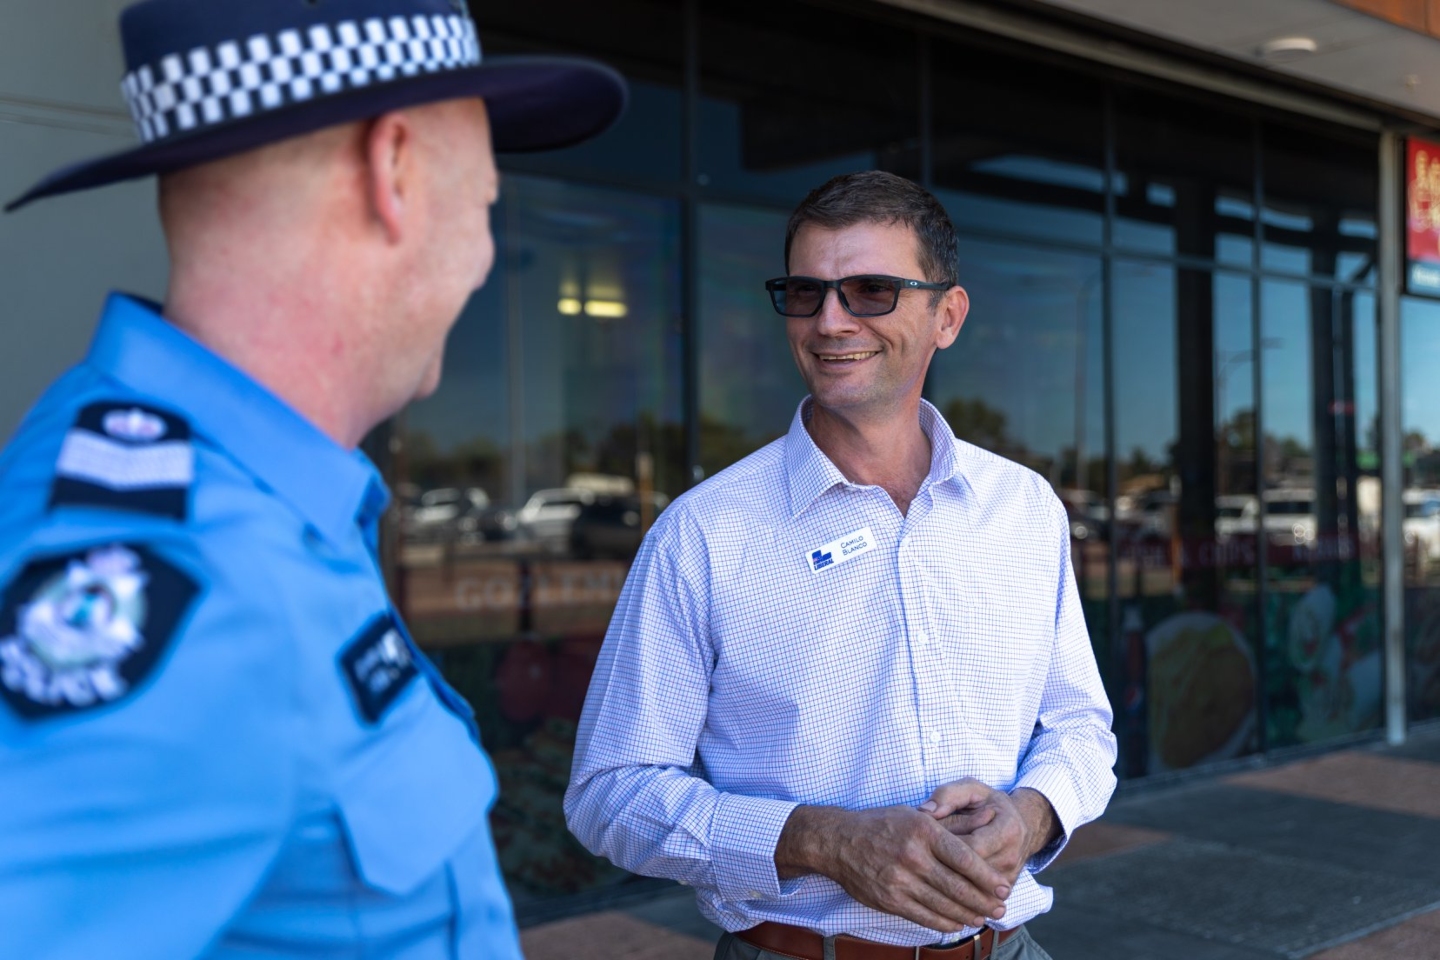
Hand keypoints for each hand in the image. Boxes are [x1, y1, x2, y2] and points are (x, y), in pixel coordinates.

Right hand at [774, 804, 1010, 933]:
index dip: (987, 877)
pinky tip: (957, 923)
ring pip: (943, 905)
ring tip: (982, 917)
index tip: (1003, 887)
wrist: (838, 841)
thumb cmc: (881, 824)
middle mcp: (912, 856)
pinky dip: (944, 923)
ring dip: (968, 915)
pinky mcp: (889, 900)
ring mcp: (899, 880)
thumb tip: (990, 817)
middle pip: (958, 886)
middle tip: (1000, 909)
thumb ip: (954, 822)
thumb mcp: (916, 815)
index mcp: (923, 830)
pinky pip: (924, 917)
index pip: (964, 859)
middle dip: (983, 901)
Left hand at [920, 780, 1057, 888]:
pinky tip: (935, 892)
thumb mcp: (971, 789)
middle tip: (915, 868)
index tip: (921, 844)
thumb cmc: (988, 804)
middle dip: (941, 870)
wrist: (1019, 824)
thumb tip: (925, 811)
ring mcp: (1008, 878)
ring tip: (921, 880)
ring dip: (946, 886)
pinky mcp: (1002, 892)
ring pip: (971, 889)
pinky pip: (976, 898)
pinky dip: (956, 896)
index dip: (943, 848)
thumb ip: (948, 795)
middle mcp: (1011, 857)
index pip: (971, 847)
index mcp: (1007, 830)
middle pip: (970, 873)